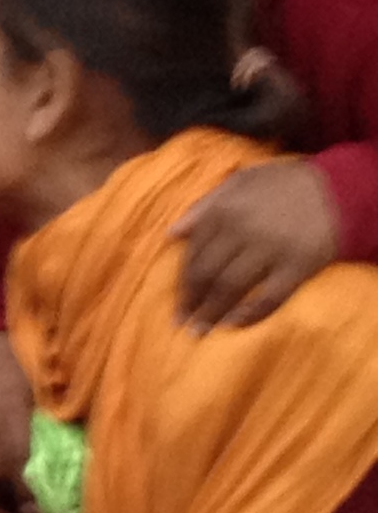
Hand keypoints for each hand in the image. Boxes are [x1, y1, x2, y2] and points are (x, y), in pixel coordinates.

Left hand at [173, 161, 339, 328]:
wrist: (340, 189)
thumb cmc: (285, 185)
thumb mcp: (240, 182)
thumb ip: (205, 206)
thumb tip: (173, 233)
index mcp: (224, 211)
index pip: (193, 254)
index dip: (182, 282)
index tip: (178, 302)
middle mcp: (242, 231)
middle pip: (207, 274)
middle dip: (191, 302)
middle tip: (182, 323)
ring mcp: (271, 250)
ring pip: (230, 288)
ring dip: (212, 313)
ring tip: (200, 331)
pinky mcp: (298, 266)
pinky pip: (269, 297)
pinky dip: (250, 314)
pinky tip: (234, 325)